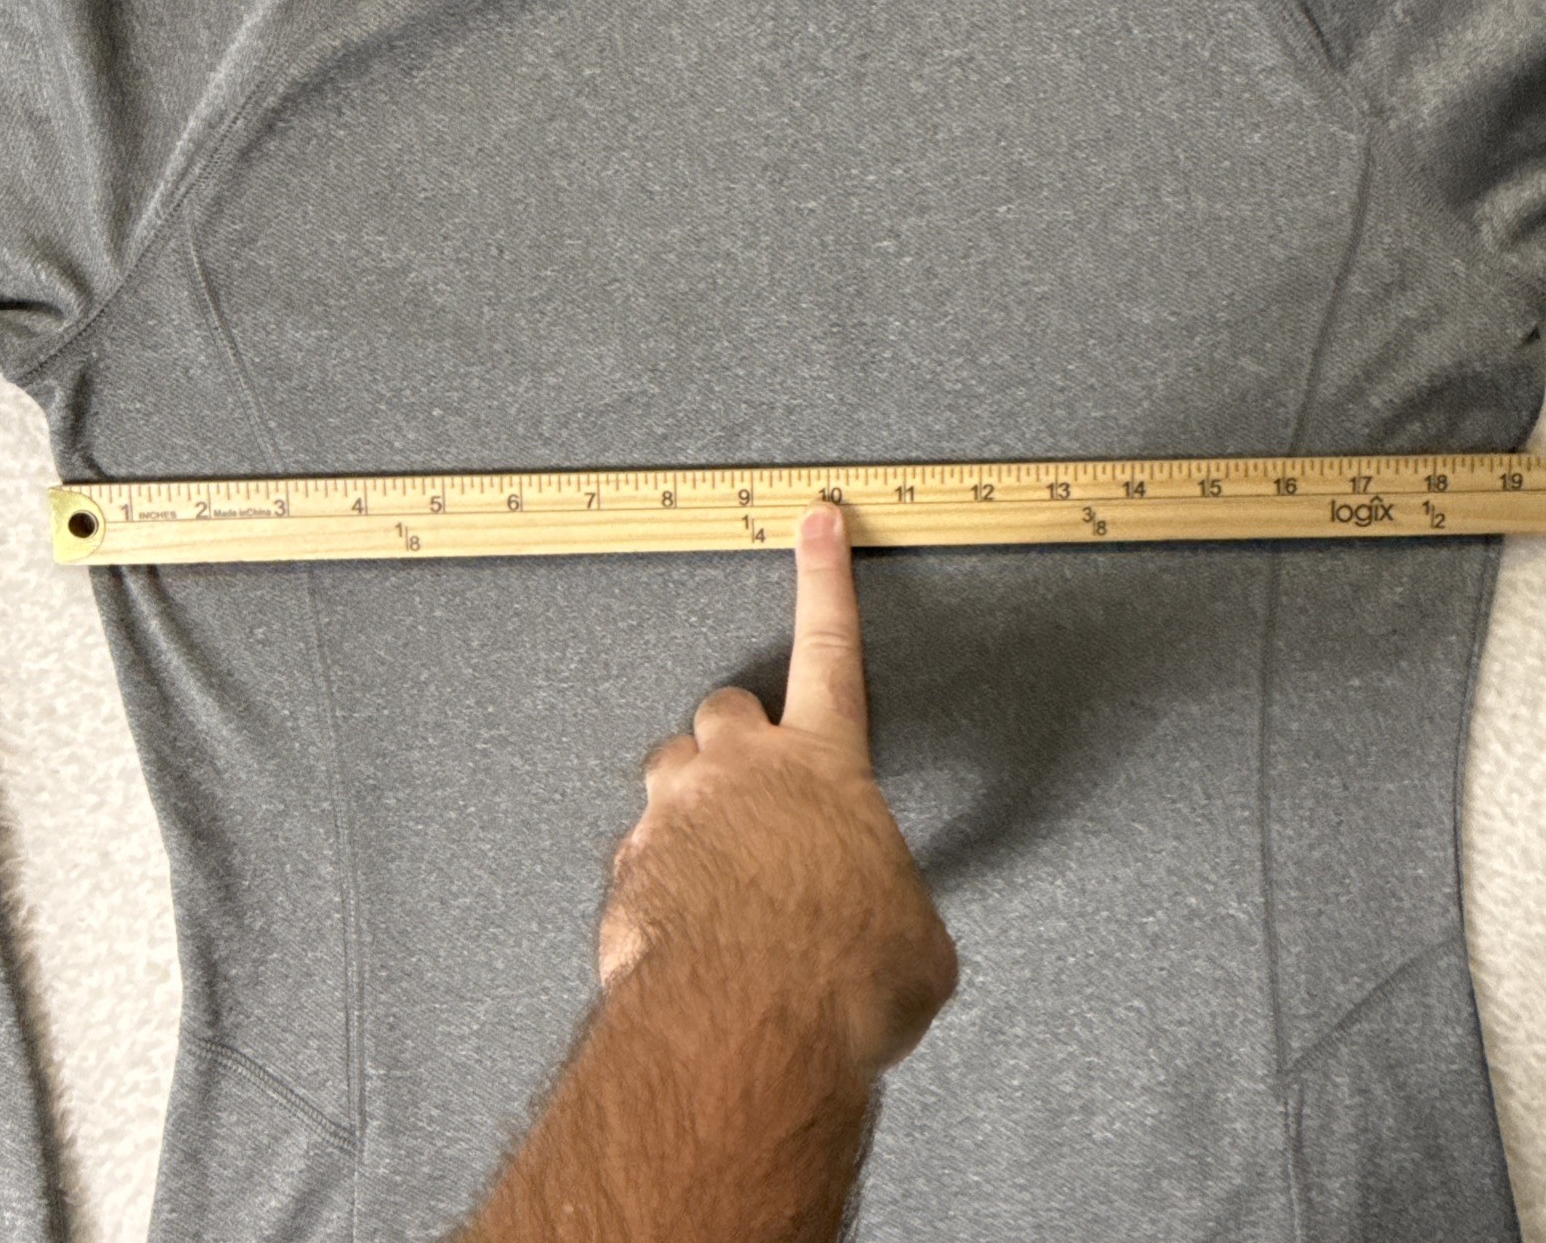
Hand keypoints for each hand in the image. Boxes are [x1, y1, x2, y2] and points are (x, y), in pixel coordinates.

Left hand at [597, 500, 957, 1079]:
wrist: (749, 1023)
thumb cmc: (838, 976)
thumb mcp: (914, 939)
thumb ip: (895, 904)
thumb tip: (894, 932)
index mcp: (825, 764)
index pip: (831, 644)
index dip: (825, 577)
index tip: (815, 522)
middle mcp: (743, 770)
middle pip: (726, 711)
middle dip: (738, 740)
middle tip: (755, 789)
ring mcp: (678, 813)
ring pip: (670, 774)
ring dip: (693, 806)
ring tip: (723, 868)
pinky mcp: (631, 865)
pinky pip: (640, 853)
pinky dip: (662, 878)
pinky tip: (690, 924)